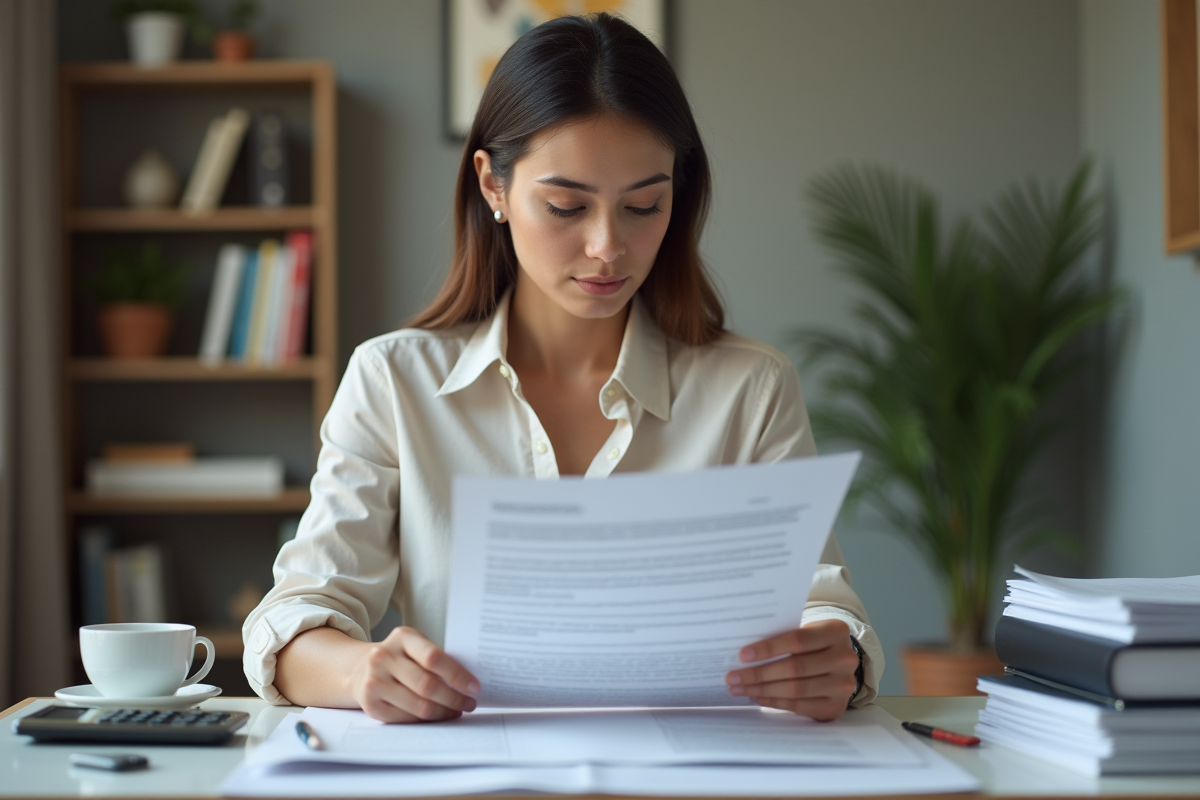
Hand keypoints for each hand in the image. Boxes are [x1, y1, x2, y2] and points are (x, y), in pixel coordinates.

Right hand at [347, 626, 480, 722]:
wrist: (359, 668)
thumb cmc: (399, 657)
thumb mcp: (414, 646)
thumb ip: (436, 659)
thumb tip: (468, 683)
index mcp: (402, 637)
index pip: (433, 658)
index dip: (457, 674)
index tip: (474, 687)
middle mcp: (383, 657)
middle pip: (427, 685)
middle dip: (454, 698)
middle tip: (470, 703)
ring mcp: (374, 681)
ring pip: (418, 705)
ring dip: (443, 712)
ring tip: (456, 710)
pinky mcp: (370, 704)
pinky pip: (406, 718)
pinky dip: (426, 719)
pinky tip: (437, 716)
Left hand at [725, 618, 858, 720]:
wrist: (841, 662)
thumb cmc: (814, 642)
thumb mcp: (807, 630)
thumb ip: (783, 636)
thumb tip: (744, 654)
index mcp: (836, 631)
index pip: (797, 640)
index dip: (768, 648)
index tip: (742, 655)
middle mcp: (844, 658)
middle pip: (794, 668)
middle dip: (758, 674)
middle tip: (732, 677)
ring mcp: (843, 685)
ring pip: (795, 689)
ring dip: (762, 690)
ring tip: (740, 689)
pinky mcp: (836, 706)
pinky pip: (799, 706)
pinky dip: (774, 702)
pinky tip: (757, 697)